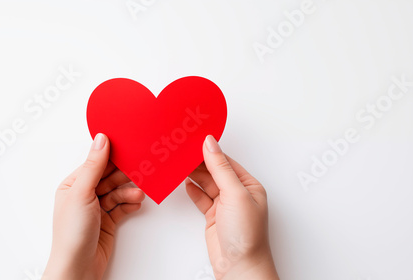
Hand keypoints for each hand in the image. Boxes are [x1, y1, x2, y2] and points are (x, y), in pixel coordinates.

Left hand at [43, 133, 145, 279]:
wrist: (79, 267)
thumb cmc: (71, 234)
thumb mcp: (82, 193)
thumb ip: (93, 166)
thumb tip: (101, 140)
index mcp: (73, 185)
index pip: (95, 164)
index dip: (112, 157)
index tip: (129, 148)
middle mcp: (84, 195)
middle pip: (110, 177)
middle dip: (125, 176)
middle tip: (141, 171)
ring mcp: (97, 209)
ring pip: (118, 192)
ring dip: (129, 192)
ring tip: (138, 194)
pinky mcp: (108, 221)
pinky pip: (123, 207)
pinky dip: (130, 204)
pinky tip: (136, 204)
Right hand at [186, 135, 278, 279]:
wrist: (238, 266)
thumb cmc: (246, 235)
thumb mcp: (234, 194)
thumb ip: (220, 168)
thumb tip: (211, 144)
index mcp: (249, 185)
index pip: (226, 161)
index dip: (210, 150)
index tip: (194, 140)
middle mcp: (238, 194)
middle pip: (215, 171)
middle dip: (199, 162)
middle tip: (182, 151)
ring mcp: (225, 206)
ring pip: (206, 184)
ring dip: (193, 174)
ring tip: (179, 163)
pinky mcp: (213, 217)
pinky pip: (201, 198)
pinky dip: (192, 190)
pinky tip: (185, 182)